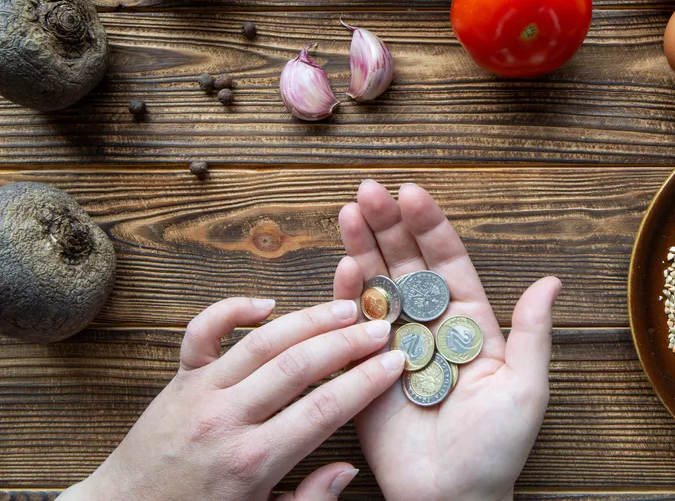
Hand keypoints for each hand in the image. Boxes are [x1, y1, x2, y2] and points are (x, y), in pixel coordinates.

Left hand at [61, 296, 404, 500]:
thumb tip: (346, 470)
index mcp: (254, 461)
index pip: (325, 409)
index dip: (366, 381)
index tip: (395, 361)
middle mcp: (228, 420)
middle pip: (300, 366)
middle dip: (348, 343)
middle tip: (381, 327)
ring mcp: (200, 393)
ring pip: (262, 341)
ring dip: (309, 319)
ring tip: (345, 307)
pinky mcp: (178, 379)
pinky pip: (203, 331)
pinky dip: (233, 309)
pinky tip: (268, 303)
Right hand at [335, 181, 560, 500]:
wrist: (453, 497)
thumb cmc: (497, 448)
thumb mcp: (526, 387)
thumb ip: (532, 331)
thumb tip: (552, 280)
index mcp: (469, 324)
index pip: (448, 263)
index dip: (430, 227)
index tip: (413, 192)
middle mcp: (429, 327)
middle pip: (407, 264)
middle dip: (389, 225)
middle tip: (370, 189)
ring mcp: (394, 345)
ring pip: (377, 285)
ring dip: (362, 247)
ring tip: (350, 209)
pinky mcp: (363, 370)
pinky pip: (352, 326)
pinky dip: (345, 294)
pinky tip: (342, 263)